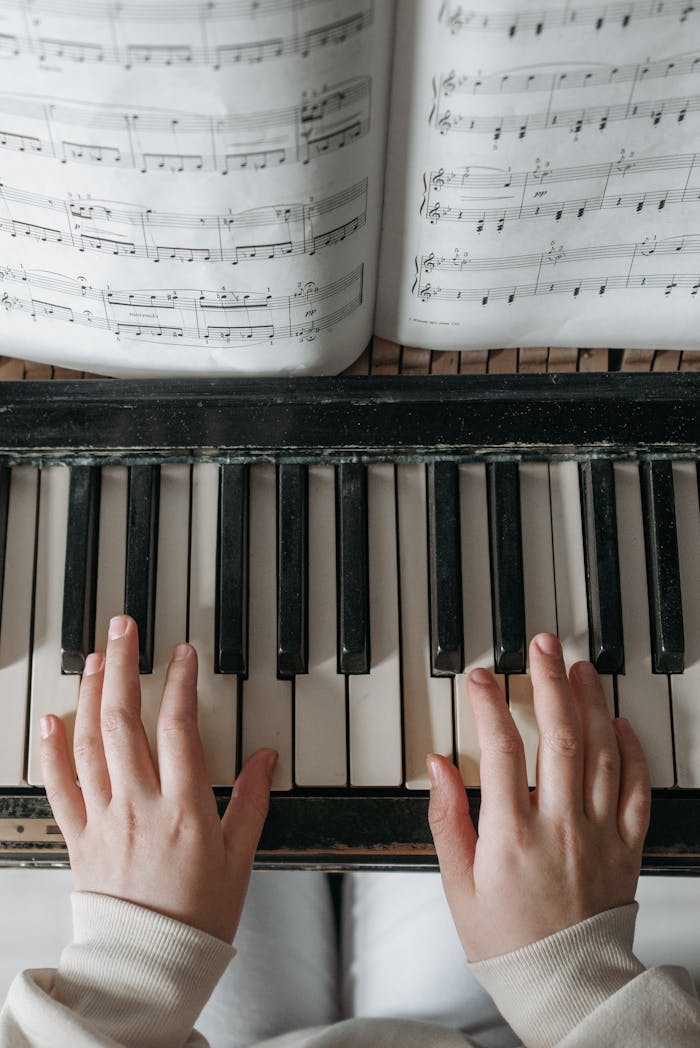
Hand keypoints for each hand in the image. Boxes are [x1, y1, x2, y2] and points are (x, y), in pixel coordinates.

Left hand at [40, 614, 276, 943]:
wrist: (147, 966)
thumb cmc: (196, 917)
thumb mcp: (239, 857)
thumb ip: (252, 801)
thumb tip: (267, 759)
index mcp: (183, 809)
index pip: (178, 727)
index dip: (180, 682)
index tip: (182, 652)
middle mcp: (138, 806)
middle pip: (123, 721)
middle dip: (122, 666)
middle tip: (123, 628)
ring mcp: (103, 819)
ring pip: (89, 743)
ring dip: (89, 694)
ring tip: (94, 658)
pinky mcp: (79, 837)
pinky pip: (59, 787)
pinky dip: (52, 751)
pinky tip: (52, 719)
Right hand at [427, 633, 650, 961]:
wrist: (564, 983)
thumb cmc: (506, 939)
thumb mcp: (458, 884)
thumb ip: (446, 818)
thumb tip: (439, 765)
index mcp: (512, 836)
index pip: (501, 751)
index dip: (490, 706)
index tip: (481, 677)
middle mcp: (560, 826)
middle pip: (560, 737)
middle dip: (549, 682)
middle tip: (541, 644)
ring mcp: (599, 833)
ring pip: (602, 752)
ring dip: (591, 703)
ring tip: (579, 668)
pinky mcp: (627, 845)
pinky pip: (638, 788)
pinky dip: (632, 750)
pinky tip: (620, 722)